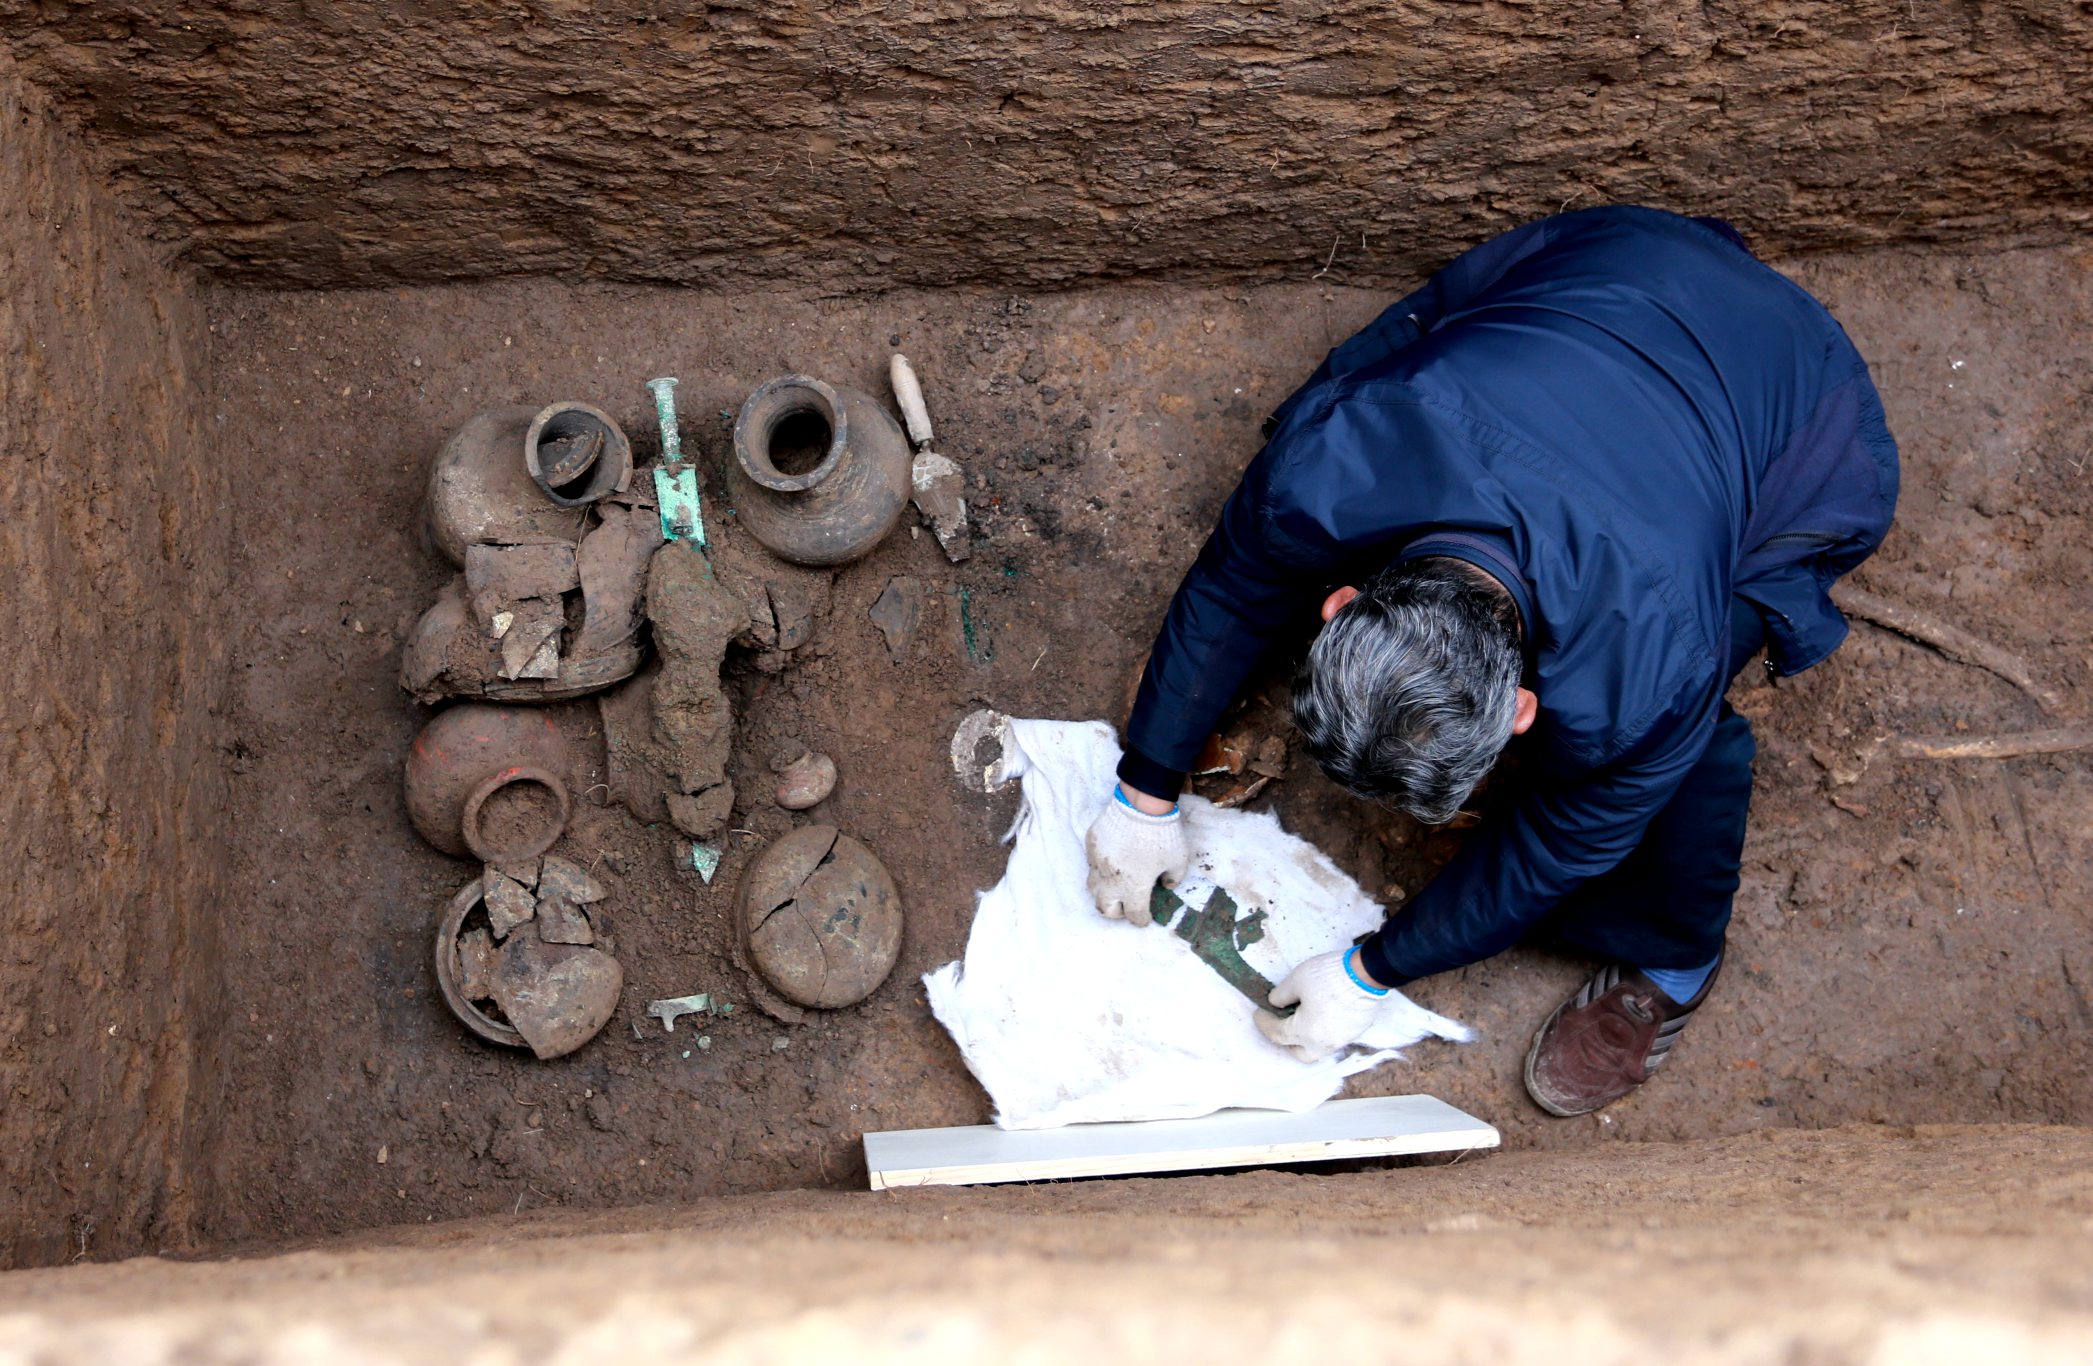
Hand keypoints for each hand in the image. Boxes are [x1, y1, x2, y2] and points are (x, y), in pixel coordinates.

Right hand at [1084, 788, 1189, 926]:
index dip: (1142, 919)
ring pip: (1093, 888)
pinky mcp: (1092, 846)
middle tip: (1126, 905)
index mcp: (1134, 888)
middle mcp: (1112, 881)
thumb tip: (1166, 885)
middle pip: (1106, 908)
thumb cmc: (1163, 835)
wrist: (1143, 804)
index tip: (1146, 917)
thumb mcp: (1179, 861)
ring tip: (1113, 887)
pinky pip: (1091, 863)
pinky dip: (1100, 868)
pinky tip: (1110, 862)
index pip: (1135, 915)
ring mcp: (1098, 863)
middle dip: (1117, 912)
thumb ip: (1173, 878)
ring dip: (1104, 893)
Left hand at [1255, 947, 1386, 1061]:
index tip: (1259, 1012)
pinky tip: (1321, 1015)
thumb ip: (1281, 995)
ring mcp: (1341, 1040)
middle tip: (1280, 1022)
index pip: (1277, 1033)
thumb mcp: (1297, 980)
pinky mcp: (1355, 1033)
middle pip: (1299, 1053)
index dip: (1264, 1022)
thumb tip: (1276, 1004)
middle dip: (1286, 1041)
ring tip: (1301, 1019)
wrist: (1367, 974)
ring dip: (1306, 1039)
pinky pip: (1333, 1040)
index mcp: (1306, 1032)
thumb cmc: (1330, 976)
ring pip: (1318, 1049)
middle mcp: (1323, 1043)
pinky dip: (1322, 1032)